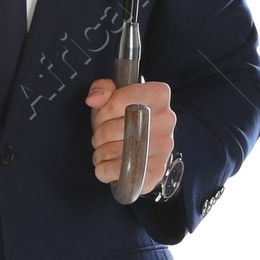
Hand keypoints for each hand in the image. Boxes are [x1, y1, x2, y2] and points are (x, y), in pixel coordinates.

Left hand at [86, 78, 174, 195]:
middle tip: (104, 137)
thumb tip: (94, 99)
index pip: (117, 101)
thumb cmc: (128, 121)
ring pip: (113, 150)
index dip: (102, 112)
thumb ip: (102, 89)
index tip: (104, 117)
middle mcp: (165, 119)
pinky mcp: (157, 169)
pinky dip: (106, 170)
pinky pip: (120, 171)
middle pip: (112, 129)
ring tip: (107, 151)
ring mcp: (163, 145)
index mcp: (158, 95)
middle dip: (99, 135)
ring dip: (101, 153)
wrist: (144, 149)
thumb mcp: (113, 98)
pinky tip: (111, 165)